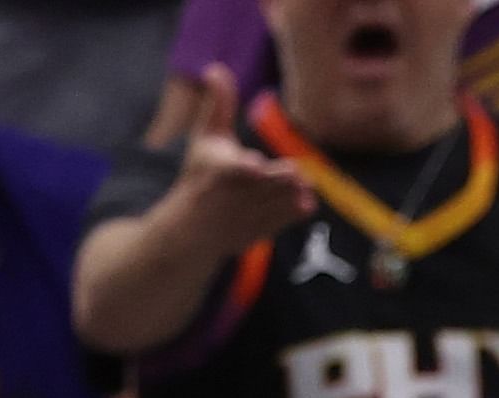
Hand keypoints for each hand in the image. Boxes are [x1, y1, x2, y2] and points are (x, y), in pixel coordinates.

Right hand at [166, 62, 314, 258]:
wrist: (194, 229)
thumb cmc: (200, 174)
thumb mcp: (204, 137)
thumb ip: (218, 105)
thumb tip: (217, 68)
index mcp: (220, 171)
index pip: (234, 169)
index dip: (245, 168)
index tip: (254, 165)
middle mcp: (236, 195)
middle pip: (264, 186)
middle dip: (280, 180)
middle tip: (295, 173)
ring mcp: (251, 215)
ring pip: (279, 202)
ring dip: (293, 192)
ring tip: (304, 184)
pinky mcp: (264, 229)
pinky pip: (287, 218)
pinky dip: (297, 208)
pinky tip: (305, 199)